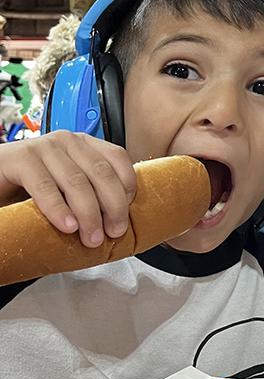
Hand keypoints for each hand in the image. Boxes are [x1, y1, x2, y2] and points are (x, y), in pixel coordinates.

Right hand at [0, 131, 136, 247]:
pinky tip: (68, 226)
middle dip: (113, 206)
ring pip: (77, 182)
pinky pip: (45, 186)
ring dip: (89, 214)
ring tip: (91, 238)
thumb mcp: (68, 187)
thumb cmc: (30, 187)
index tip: (128, 213)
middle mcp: (67, 141)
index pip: (117, 158)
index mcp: (84, 144)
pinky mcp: (20, 159)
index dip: (127, 186)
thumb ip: (91, 192)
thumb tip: (119, 220)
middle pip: (102, 172)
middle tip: (114, 232)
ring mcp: (44, 147)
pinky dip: (59, 209)